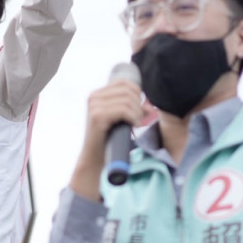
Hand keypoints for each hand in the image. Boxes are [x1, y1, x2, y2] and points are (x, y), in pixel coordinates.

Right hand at [71, 78, 143, 199]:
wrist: (96, 159)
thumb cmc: (110, 139)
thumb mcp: (119, 119)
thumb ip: (130, 107)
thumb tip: (149, 104)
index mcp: (98, 94)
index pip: (125, 83)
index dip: (138, 94)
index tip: (140, 110)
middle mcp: (94, 97)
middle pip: (128, 90)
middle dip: (139, 105)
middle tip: (139, 120)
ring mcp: (94, 106)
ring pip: (128, 100)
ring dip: (137, 113)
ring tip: (137, 124)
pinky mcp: (97, 117)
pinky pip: (123, 110)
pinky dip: (133, 118)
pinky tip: (134, 126)